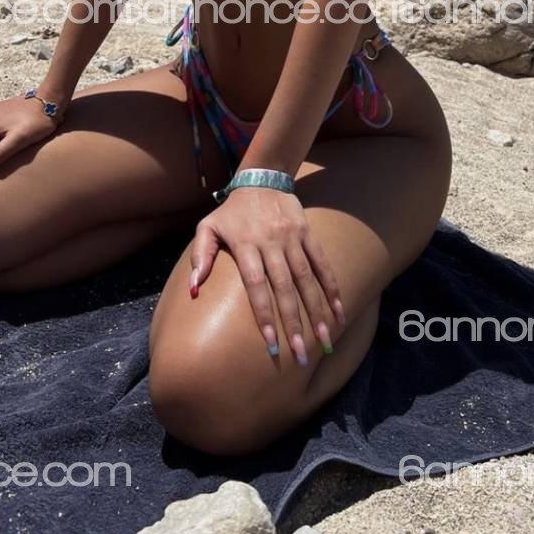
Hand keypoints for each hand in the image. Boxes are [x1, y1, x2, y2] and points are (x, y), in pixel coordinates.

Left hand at [189, 187, 345, 363]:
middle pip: (285, 288)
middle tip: (301, 354)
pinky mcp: (308, 233)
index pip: (257, 286)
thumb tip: (193, 289)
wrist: (262, 178)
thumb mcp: (208, 227)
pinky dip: (332, 287)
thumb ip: (201, 256)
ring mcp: (292, 237)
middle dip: (294, 323)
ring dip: (317, 311)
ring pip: (307, 278)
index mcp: (246, 244)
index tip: (272, 344)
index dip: (265, 315)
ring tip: (325, 340)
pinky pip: (321, 263)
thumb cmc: (232, 212)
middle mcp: (271, 242)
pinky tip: (339, 312)